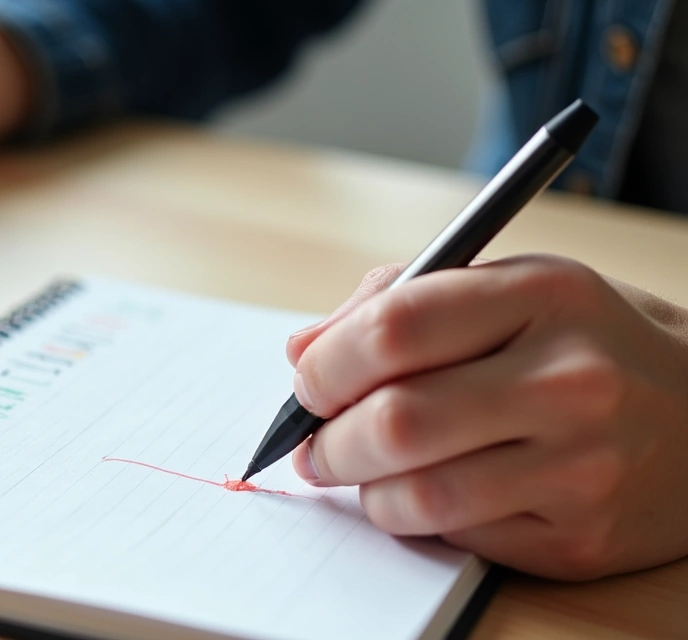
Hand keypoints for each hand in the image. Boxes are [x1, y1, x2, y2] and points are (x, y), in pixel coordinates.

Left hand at [286, 255, 687, 579]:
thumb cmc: (584, 344)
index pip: (394, 329)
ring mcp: (583, 467)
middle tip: (316, 446)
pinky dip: (420, 520)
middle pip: (395, 422)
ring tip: (363, 473)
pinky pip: (457, 537)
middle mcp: (571, 380)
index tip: (309, 383)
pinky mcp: (581, 539)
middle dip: (329, 442)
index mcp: (544, 296)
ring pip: (417, 496)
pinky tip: (432, 493)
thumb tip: (300, 351)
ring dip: (364, 491)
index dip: (326, 364)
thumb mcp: (510, 289)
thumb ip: (399, 303)